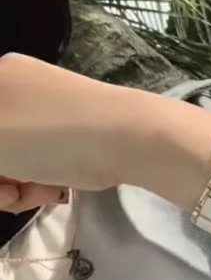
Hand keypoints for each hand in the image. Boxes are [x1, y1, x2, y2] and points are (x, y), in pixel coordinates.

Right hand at [0, 53, 124, 210]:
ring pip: (3, 160)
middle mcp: (15, 88)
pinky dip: (32, 182)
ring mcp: (42, 113)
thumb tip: (2, 157)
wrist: (128, 138)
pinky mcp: (64, 136)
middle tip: (4, 190)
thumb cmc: (47, 134)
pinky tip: (49, 188)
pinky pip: (29, 163)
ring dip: (8, 184)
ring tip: (27, 192)